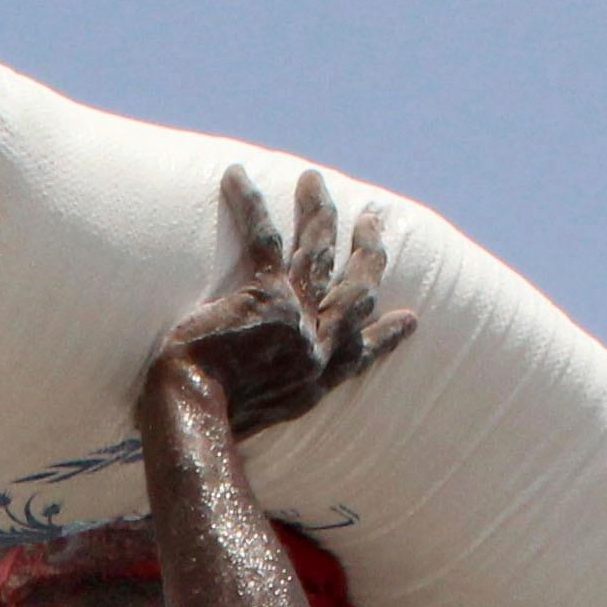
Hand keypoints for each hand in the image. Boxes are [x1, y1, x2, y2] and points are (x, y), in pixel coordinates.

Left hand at [156, 166, 419, 441]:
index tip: (409, 317)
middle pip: (356, 289)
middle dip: (368, 252)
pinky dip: (249, 204)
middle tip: (373, 221)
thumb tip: (241, 413)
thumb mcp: (255, 427)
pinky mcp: (264, 294)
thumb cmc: (209, 432)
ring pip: (316, 251)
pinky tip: (236, 175)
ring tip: (312, 179)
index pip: (362, 354)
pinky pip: (262, 237)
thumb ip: (264, 405)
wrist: (197, 421)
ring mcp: (295, 317)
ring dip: (318, 211)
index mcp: (317, 381)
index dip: (387, 334)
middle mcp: (317, 347)